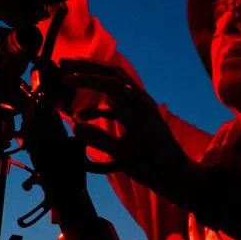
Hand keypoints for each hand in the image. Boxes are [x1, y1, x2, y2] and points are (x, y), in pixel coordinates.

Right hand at [60, 59, 194, 200]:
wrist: (175, 175)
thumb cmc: (152, 166)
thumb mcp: (124, 155)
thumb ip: (99, 140)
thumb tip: (74, 127)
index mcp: (137, 106)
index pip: (109, 82)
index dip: (85, 79)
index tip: (65, 79)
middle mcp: (139, 100)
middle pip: (113, 74)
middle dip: (88, 67)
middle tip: (64, 64)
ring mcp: (140, 106)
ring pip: (115, 84)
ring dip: (94, 80)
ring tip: (71, 79)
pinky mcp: (138, 116)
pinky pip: (116, 103)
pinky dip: (99, 104)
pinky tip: (83, 115)